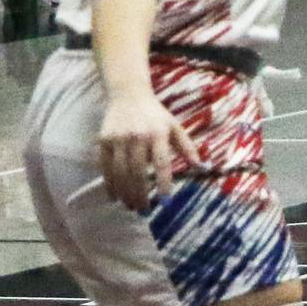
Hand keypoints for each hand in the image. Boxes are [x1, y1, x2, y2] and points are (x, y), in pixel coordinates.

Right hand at [97, 94, 201, 208]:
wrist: (128, 94)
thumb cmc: (155, 115)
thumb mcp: (174, 126)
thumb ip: (187, 147)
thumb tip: (202, 167)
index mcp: (158, 133)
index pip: (162, 162)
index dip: (163, 183)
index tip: (165, 202)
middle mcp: (137, 136)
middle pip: (138, 172)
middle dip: (141, 195)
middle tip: (144, 211)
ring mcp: (119, 138)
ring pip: (121, 173)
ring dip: (126, 193)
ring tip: (132, 206)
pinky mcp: (104, 140)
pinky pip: (106, 168)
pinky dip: (110, 185)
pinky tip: (115, 197)